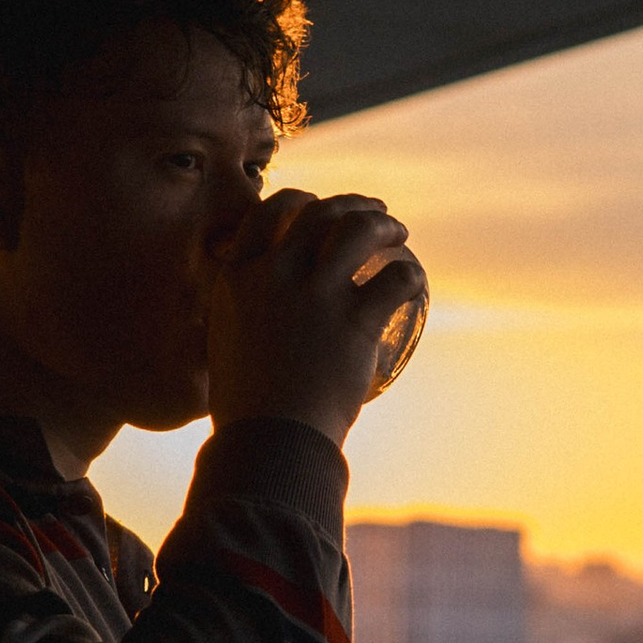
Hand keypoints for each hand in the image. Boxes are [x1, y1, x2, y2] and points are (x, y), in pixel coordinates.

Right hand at [207, 187, 423, 448]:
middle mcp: (273, 274)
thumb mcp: (228, 345)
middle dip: (353, 204)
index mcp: (237, 277)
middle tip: (376, 214)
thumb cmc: (247, 408)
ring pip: (358, 230)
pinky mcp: (354, 320)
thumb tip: (256, 311)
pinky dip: (409, 273)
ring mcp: (315, 294)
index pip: (268, 214)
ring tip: (399, 234)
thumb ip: (242, 318)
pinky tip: (414, 280)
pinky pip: (395, 279)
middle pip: (321, 214)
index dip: (299, 201)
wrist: (270, 441)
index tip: (318, 206)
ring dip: (384, 225)